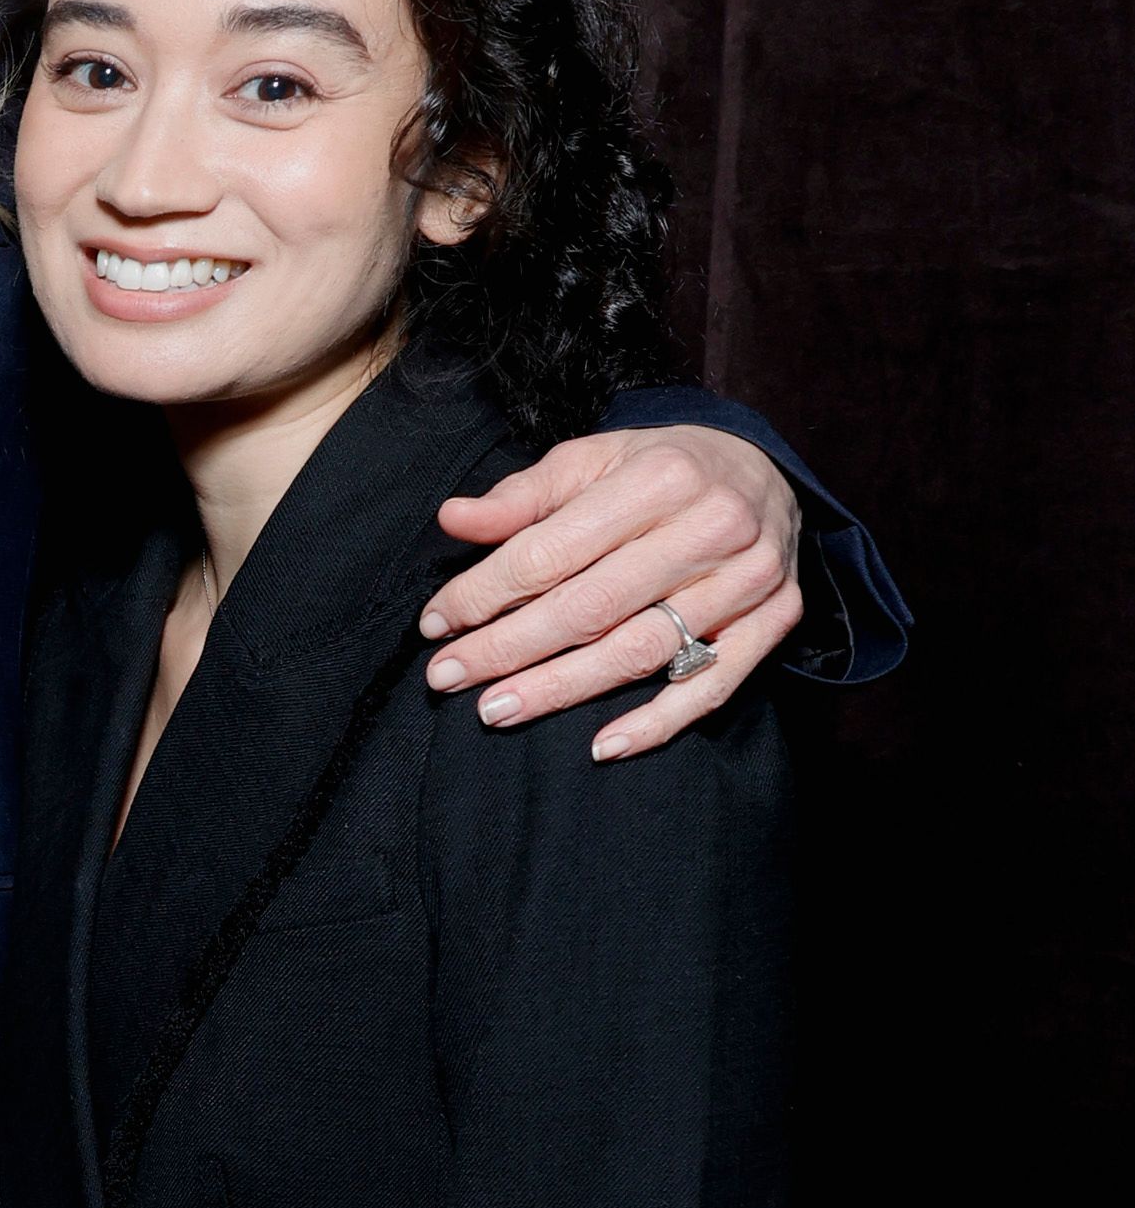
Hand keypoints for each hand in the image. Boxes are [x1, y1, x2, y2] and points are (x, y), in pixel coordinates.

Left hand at [421, 426, 801, 758]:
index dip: (485, 593)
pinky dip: (656, 723)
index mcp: (659, 478)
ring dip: (561, 689)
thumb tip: (453, 520)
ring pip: (641, 651)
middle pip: (590, 607)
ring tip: (497, 710)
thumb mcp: (593, 460)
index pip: (551, 551)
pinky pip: (711, 686)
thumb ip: (524, 497)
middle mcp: (710, 527)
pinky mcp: (773, 621)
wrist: (765, 471)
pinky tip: (601, 746)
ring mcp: (747, 580)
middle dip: (508, 648)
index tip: (435, 623)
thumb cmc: (663, 469)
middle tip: (447, 678)